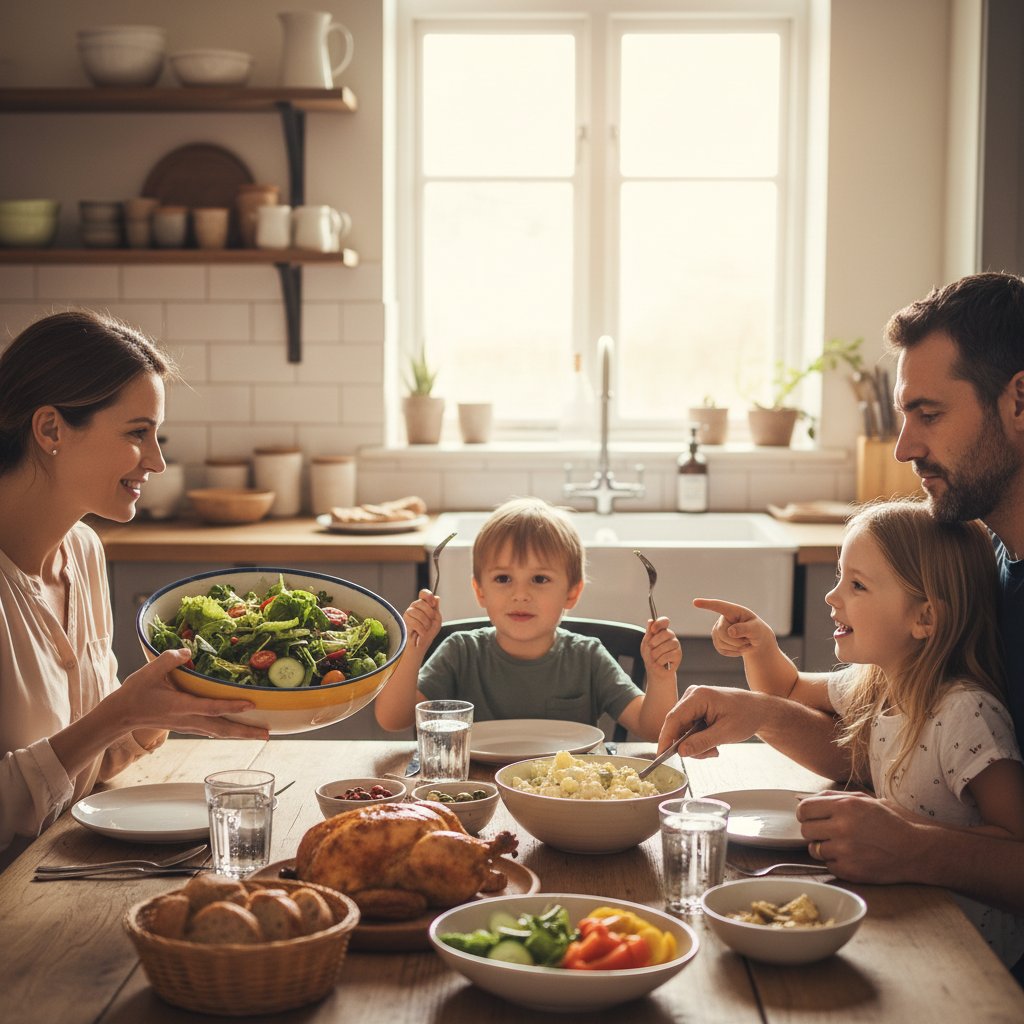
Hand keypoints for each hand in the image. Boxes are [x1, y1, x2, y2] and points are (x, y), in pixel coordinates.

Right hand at [114, 649, 266, 739]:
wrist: (121, 715)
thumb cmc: (135, 693)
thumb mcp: (149, 671)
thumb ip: (169, 659)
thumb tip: (187, 650)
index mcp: (181, 706)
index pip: (211, 707)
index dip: (231, 705)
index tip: (251, 705)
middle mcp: (188, 719)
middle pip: (222, 728)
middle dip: (246, 732)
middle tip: (267, 735)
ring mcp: (189, 725)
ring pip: (219, 732)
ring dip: (240, 734)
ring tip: (261, 735)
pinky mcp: (187, 725)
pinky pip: (212, 730)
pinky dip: (228, 731)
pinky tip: (238, 730)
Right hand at [404, 589, 441, 650]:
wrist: (421, 644)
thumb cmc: (429, 632)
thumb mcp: (436, 620)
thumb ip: (436, 609)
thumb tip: (437, 597)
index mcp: (423, 604)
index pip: (423, 593)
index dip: (428, 596)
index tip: (433, 604)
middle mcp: (414, 607)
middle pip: (421, 603)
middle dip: (429, 614)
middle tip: (430, 622)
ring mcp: (408, 613)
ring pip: (417, 613)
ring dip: (425, 623)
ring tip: (426, 629)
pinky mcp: (404, 621)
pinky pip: (414, 622)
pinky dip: (421, 629)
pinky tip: (421, 633)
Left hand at [642, 616, 680, 673]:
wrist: (654, 670)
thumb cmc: (650, 656)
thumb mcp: (646, 644)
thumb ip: (649, 633)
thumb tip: (650, 621)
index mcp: (662, 631)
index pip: (664, 621)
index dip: (659, 624)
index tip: (652, 630)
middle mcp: (671, 636)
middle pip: (666, 633)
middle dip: (655, 641)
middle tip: (651, 647)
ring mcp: (676, 645)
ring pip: (667, 645)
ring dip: (656, 653)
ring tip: (654, 658)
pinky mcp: (678, 655)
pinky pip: (668, 656)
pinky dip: (660, 660)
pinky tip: (660, 662)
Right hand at [656, 684, 767, 757]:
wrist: (759, 710)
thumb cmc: (746, 716)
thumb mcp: (725, 733)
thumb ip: (702, 743)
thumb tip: (681, 752)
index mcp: (698, 696)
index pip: (674, 718)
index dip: (666, 738)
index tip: (661, 756)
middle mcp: (692, 695)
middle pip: (677, 725)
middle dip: (688, 744)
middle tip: (707, 754)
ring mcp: (693, 701)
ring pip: (682, 729)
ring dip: (695, 744)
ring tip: (714, 749)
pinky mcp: (696, 708)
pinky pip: (688, 728)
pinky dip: (698, 739)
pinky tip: (712, 743)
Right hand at [692, 597, 775, 657]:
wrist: (756, 641)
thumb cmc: (757, 631)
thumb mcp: (756, 629)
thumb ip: (745, 629)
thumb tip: (730, 631)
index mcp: (732, 611)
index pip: (718, 606)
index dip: (707, 604)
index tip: (695, 602)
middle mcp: (722, 619)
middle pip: (722, 632)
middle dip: (737, 641)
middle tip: (749, 640)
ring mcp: (717, 631)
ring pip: (722, 643)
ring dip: (737, 647)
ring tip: (745, 642)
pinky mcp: (717, 642)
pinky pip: (722, 650)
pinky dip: (734, 652)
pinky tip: (739, 647)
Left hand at [797, 791, 923, 882]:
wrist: (916, 850)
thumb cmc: (890, 822)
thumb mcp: (864, 800)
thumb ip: (833, 797)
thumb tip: (805, 798)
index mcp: (844, 806)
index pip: (804, 809)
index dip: (805, 814)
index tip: (811, 817)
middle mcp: (842, 827)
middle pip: (805, 830)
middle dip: (814, 831)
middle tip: (828, 832)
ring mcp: (845, 851)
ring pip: (814, 850)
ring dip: (824, 847)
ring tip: (842, 844)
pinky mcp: (849, 871)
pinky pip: (828, 866)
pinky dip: (836, 862)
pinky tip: (852, 857)